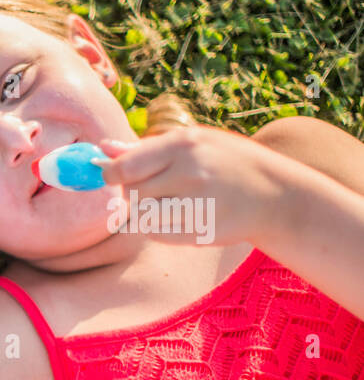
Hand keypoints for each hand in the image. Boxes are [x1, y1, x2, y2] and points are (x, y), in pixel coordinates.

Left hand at [95, 126, 302, 246]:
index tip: (112, 176)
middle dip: (133, 194)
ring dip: (146, 213)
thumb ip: (146, 149)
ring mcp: (197, 204)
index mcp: (185, 145)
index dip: (110, 175)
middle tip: (156, 188)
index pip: (124, 168)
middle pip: (130, 194)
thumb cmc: (226, 163)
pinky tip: (183, 216)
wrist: (276, 195)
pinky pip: (157, 234)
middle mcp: (190, 173)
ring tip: (171, 202)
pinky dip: (161, 228)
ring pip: (141, 217)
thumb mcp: (193, 144)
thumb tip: (103, 149)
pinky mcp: (200, 231)